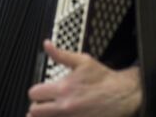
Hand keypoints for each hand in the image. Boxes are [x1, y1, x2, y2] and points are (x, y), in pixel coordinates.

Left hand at [27, 40, 141, 116]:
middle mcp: (64, 107)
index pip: (34, 94)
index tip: (42, 91)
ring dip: (46, 115)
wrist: (121, 94)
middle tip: (44, 103)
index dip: (36, 91)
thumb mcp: (82, 61)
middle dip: (37, 106)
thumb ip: (61, 54)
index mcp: (63, 88)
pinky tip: (62, 115)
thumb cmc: (103, 78)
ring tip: (51, 111)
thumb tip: (47, 45)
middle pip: (34, 111)